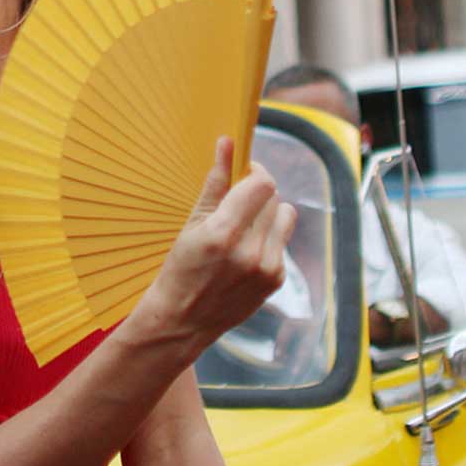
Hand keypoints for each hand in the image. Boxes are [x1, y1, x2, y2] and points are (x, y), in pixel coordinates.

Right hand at [132, 138, 294, 354]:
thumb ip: (215, 183)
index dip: (256, 171)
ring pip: (284, 217)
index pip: (262, 184)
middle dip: (257, 193)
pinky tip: (244, 253)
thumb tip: (227, 144)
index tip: (246, 171)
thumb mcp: (191, 224)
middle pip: (274, 198)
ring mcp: (267, 269)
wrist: (183, 320)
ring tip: (243, 227)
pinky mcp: (277, 280)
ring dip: (267, 214)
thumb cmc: (181, 269)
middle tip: (237, 202)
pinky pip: (282, 242)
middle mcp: (250, 253)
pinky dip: (267, 239)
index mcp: (223, 234)